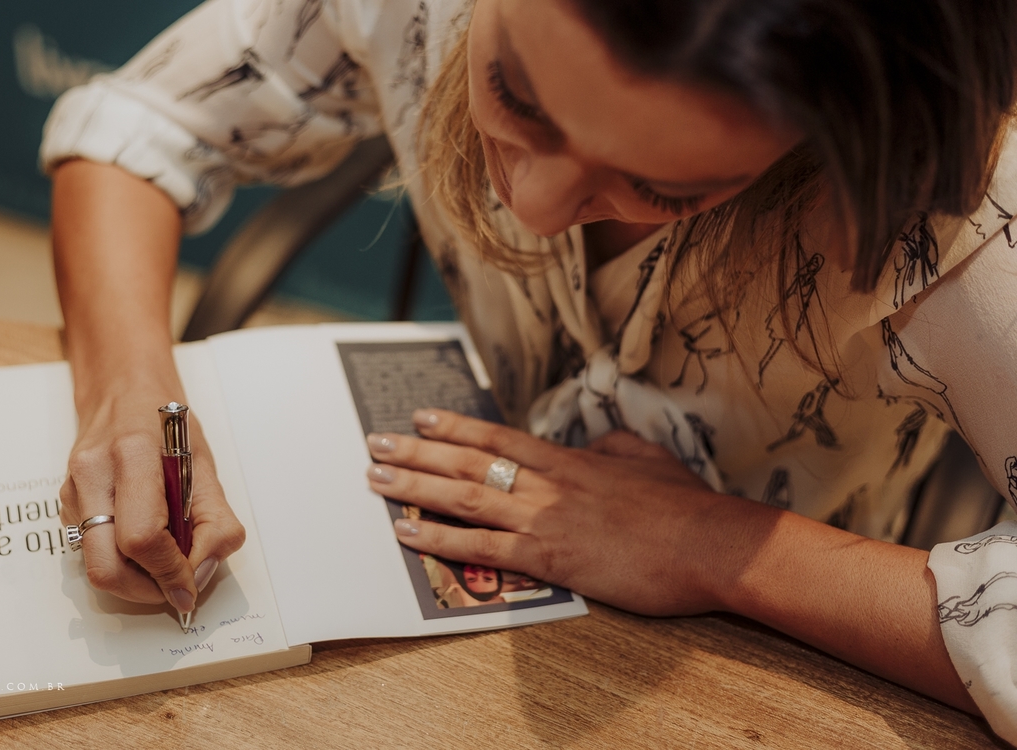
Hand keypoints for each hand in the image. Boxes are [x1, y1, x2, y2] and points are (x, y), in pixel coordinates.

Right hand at [60, 388, 244, 613]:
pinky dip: (122, 560)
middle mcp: (93, 472)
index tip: (190, 587)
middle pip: (106, 566)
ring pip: (94, 565)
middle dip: (145, 590)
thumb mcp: (204, 465)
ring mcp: (72, 488)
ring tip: (164, 562)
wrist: (122, 389)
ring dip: (134, 580)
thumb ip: (214, 521)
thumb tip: (202, 572)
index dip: (170, 573)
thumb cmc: (165, 423)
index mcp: (132, 455)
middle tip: (174, 587)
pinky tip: (144, 540)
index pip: (143, 538)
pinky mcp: (65, 501)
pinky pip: (90, 548)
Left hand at [366, 408, 769, 616]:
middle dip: (416, 453)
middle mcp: (547, 485)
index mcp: (569, 460)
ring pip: (464, 498)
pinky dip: (439, 541)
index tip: (420, 418)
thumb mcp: (647, 459)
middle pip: (468, 463)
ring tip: (375, 480)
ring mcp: (544, 520)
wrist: (711, 544)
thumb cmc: (685, 506)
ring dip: (414, 488)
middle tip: (374, 444)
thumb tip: (591, 445)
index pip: (498, 438)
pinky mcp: (549, 558)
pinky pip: (481, 549)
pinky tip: (408, 534)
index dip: (454, 427)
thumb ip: (611, 447)